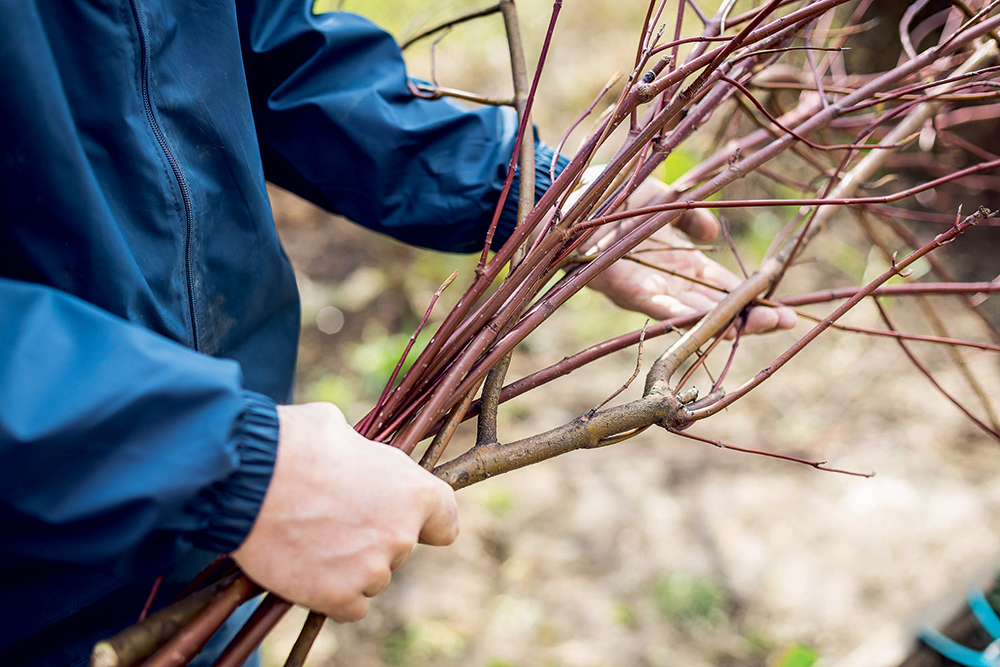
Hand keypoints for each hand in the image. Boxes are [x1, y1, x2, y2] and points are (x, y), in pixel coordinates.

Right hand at [231, 402, 457, 621]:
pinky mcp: (336, 596)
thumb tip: (358, 459)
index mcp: (414, 491)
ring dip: (350, 565)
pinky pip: (349, 606)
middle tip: (334, 517)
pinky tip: (309, 568)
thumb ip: (367, 458)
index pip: (444, 521)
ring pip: (372, 578)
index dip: (425, 521)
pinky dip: (332, 593)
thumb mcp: (344, 431)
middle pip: (399, 548)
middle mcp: (401, 535)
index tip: (404, 519)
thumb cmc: (294, 443)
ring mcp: (370, 570)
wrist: (246, 477)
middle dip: (373, 536)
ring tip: (312, 537)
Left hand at [587, 179, 796, 334]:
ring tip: (754, 328)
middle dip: (747, 316)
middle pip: (711, 304)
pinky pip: (650, 302)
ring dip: (720, 319)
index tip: (781, 306)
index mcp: (676, 261)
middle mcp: (663, 280)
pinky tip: (697, 319)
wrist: (571, 193)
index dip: (749, 296)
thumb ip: (689, 216)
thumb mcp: (663, 199)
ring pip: (688, 310)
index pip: (719, 285)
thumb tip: (713, 233)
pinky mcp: (619, 286)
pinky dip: (673, 311)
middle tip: (787, 323)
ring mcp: (643, 287)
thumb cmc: (613, 194)